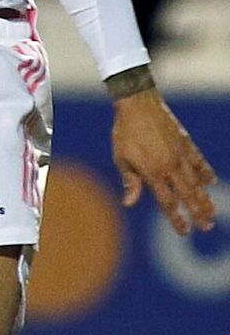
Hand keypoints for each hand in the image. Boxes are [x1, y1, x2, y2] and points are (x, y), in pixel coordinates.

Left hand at [111, 88, 217, 233]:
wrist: (137, 103)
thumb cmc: (125, 131)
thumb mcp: (121, 156)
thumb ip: (130, 181)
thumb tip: (128, 203)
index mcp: (152, 172)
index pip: (168, 202)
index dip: (177, 219)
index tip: (184, 231)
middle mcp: (170, 166)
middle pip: (187, 196)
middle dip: (197, 213)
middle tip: (206, 227)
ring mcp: (180, 154)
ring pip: (197, 182)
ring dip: (205, 198)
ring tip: (212, 213)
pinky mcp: (186, 143)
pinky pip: (199, 161)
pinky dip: (206, 172)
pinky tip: (211, 182)